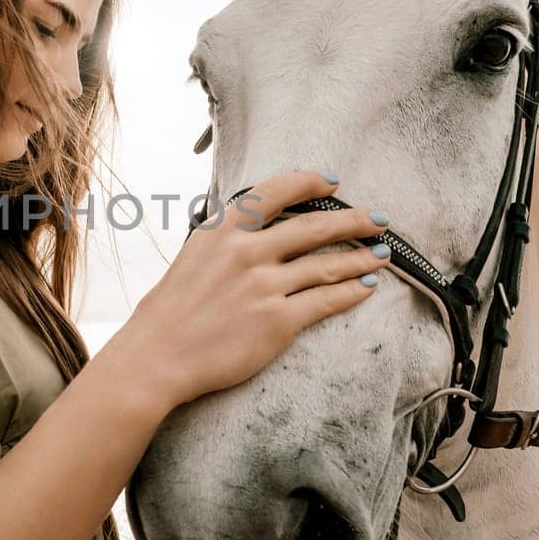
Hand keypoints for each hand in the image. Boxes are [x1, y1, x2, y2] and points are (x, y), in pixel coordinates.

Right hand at [106, 170, 389, 414]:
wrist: (155, 358)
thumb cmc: (166, 315)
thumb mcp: (190, 259)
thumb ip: (223, 242)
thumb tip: (249, 232)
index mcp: (220, 230)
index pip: (274, 193)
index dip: (309, 182)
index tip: (332, 180)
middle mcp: (245, 252)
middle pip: (313, 227)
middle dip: (353, 221)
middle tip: (378, 219)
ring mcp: (263, 286)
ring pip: (327, 265)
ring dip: (361, 258)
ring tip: (382, 254)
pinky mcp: (277, 321)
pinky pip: (326, 301)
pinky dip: (352, 291)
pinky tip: (367, 286)